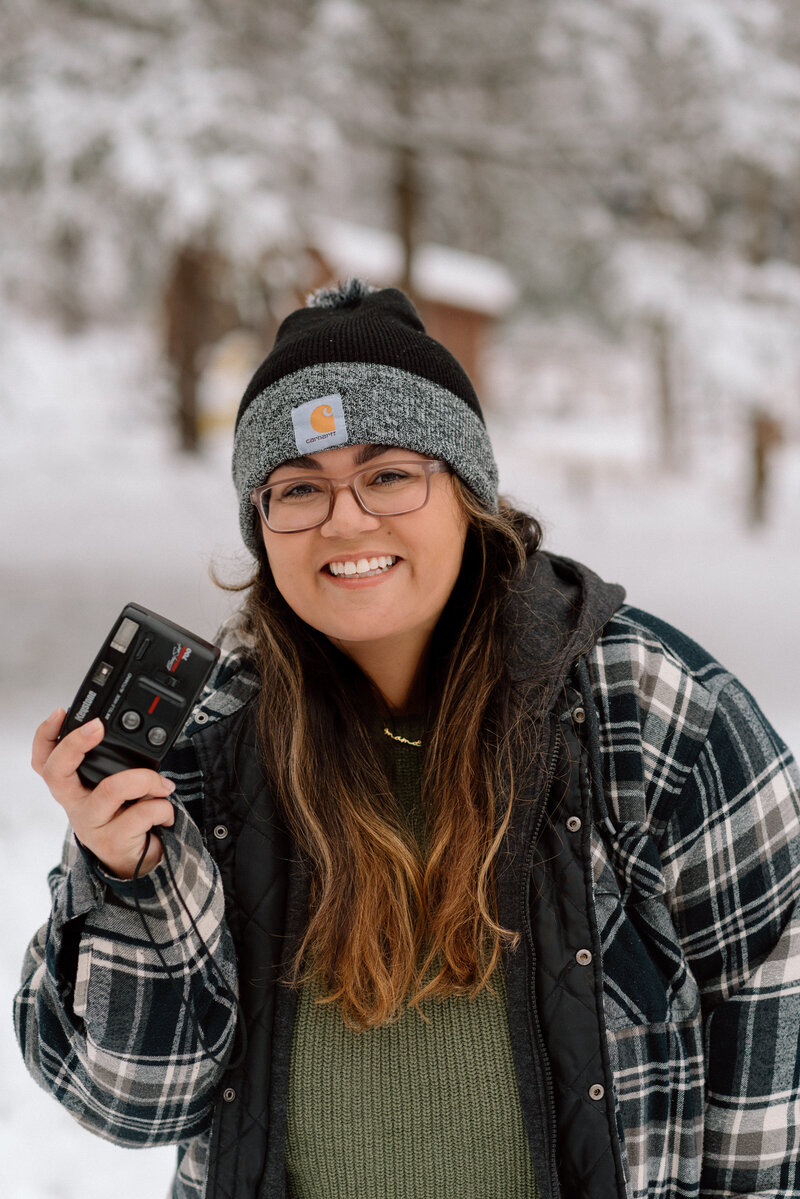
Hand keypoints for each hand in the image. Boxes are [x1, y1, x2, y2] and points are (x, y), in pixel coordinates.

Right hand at [32, 708, 176, 879]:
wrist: (136, 864)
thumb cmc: (128, 818)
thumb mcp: (118, 790)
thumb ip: (120, 766)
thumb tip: (143, 735)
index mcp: (74, 788)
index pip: (45, 761)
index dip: (45, 735)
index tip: (61, 712)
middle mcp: (75, 805)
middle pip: (57, 771)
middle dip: (76, 743)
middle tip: (98, 727)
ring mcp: (90, 824)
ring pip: (112, 788)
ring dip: (146, 779)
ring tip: (163, 785)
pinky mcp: (111, 841)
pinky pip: (142, 812)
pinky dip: (163, 807)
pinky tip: (165, 812)